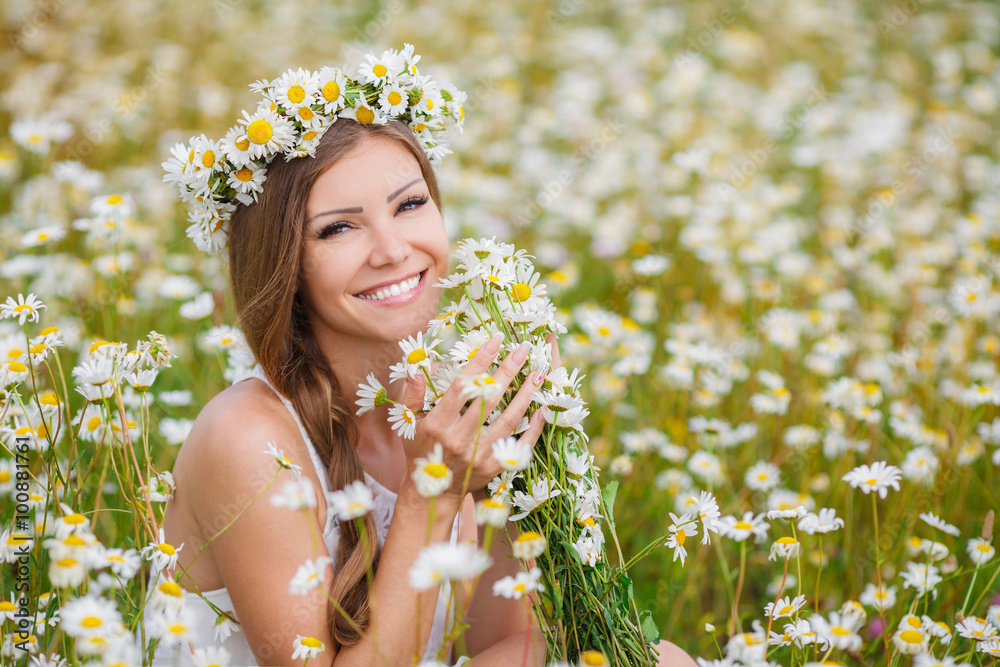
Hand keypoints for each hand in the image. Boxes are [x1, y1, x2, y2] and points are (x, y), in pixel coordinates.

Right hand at [400, 333, 549, 501]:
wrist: (431, 493)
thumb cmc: (421, 450)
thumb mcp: (409, 423)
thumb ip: (413, 395)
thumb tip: (419, 367)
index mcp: (437, 425)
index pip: (462, 387)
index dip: (480, 361)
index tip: (496, 340)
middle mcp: (458, 440)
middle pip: (488, 399)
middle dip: (508, 370)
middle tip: (524, 348)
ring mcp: (478, 456)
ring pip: (508, 419)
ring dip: (526, 394)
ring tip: (540, 371)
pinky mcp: (494, 468)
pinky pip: (519, 445)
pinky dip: (534, 428)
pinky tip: (544, 408)